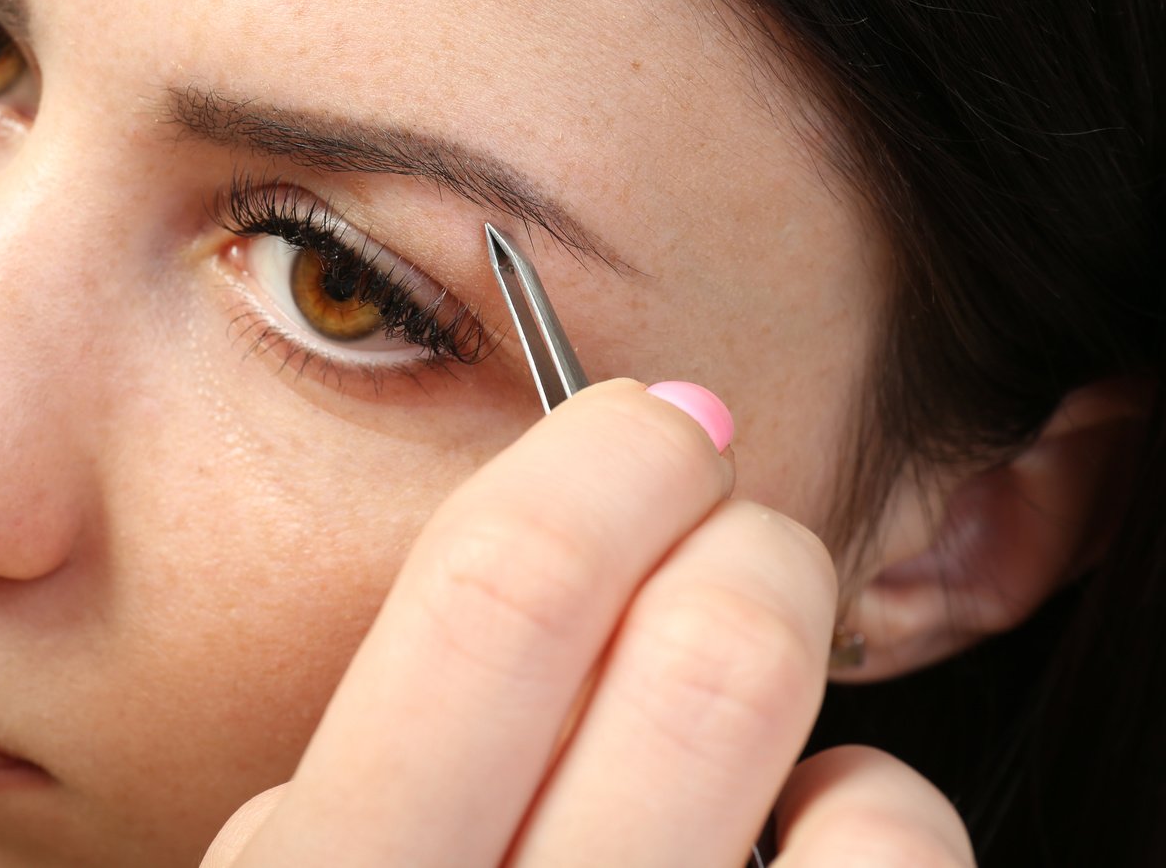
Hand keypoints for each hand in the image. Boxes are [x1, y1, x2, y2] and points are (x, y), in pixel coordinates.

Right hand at [202, 379, 973, 865]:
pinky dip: (880, 839)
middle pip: (710, 659)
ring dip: (822, 747)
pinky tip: (806, 863)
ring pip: (860, 800)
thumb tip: (558, 525)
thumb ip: (369, 752)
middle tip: (728, 543)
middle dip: (745, 550)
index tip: (648, 425)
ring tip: (751, 755)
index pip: (497, 600)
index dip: (598, 465)